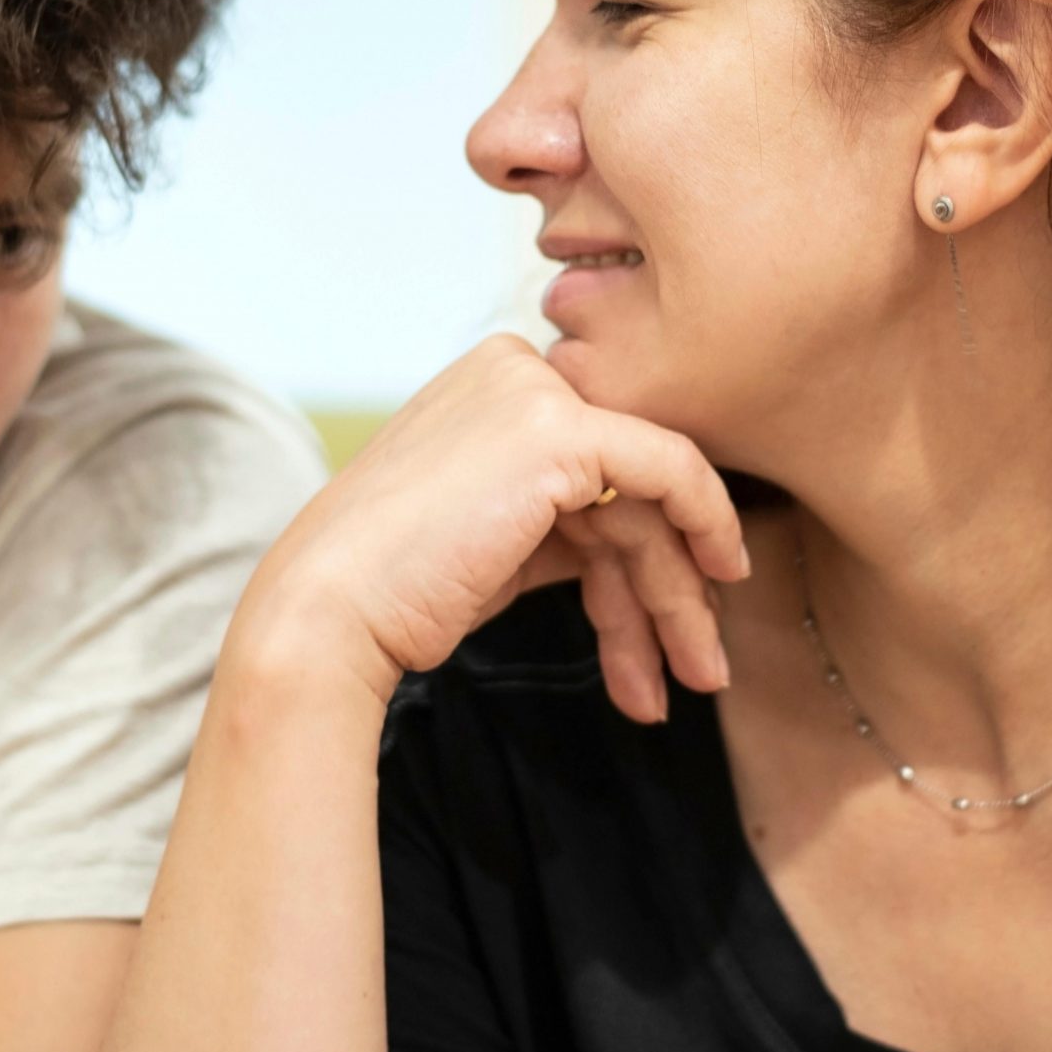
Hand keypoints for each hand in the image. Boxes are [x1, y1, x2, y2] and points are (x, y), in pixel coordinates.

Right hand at [237, 336, 748, 720]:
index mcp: (491, 388)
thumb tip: (652, 558)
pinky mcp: (561, 431)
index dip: (641, 551)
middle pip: (626, 486)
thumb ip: (565, 523)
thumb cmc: (398, 590)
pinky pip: (671, 470)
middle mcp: (515, 373)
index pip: (595, 467)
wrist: (332, 610)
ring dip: (678, 599)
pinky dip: (709, 526)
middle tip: (699, 667)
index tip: (669, 624)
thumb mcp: (497, 539)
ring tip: (696, 678)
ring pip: (651, 497)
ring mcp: (536, 394)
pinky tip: (720, 589)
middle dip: (667, 585)